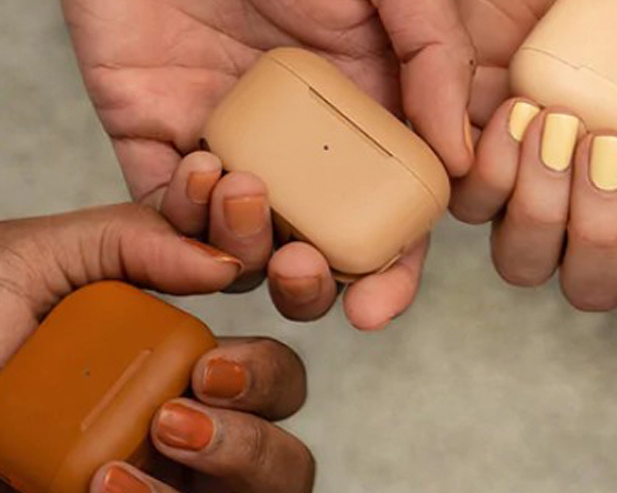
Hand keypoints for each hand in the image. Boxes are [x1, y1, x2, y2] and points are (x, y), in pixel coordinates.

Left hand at [62, 0, 477, 328]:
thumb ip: (434, 62)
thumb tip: (463, 165)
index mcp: (363, 117)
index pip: (384, 224)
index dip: (386, 278)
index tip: (374, 307)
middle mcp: (298, 147)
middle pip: (309, 257)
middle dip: (307, 287)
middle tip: (300, 267)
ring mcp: (228, 146)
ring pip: (234, 250)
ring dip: (242, 250)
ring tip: (245, 192)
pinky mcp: (153, 137)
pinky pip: (161, 216)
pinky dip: (179, 221)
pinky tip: (199, 171)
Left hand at [451, 0, 616, 314]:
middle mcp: (606, 194)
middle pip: (597, 286)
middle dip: (611, 239)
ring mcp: (540, 173)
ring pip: (526, 262)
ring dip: (550, 212)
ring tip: (572, 127)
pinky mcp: (480, 138)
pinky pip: (472, 202)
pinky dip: (496, 172)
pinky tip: (528, 109)